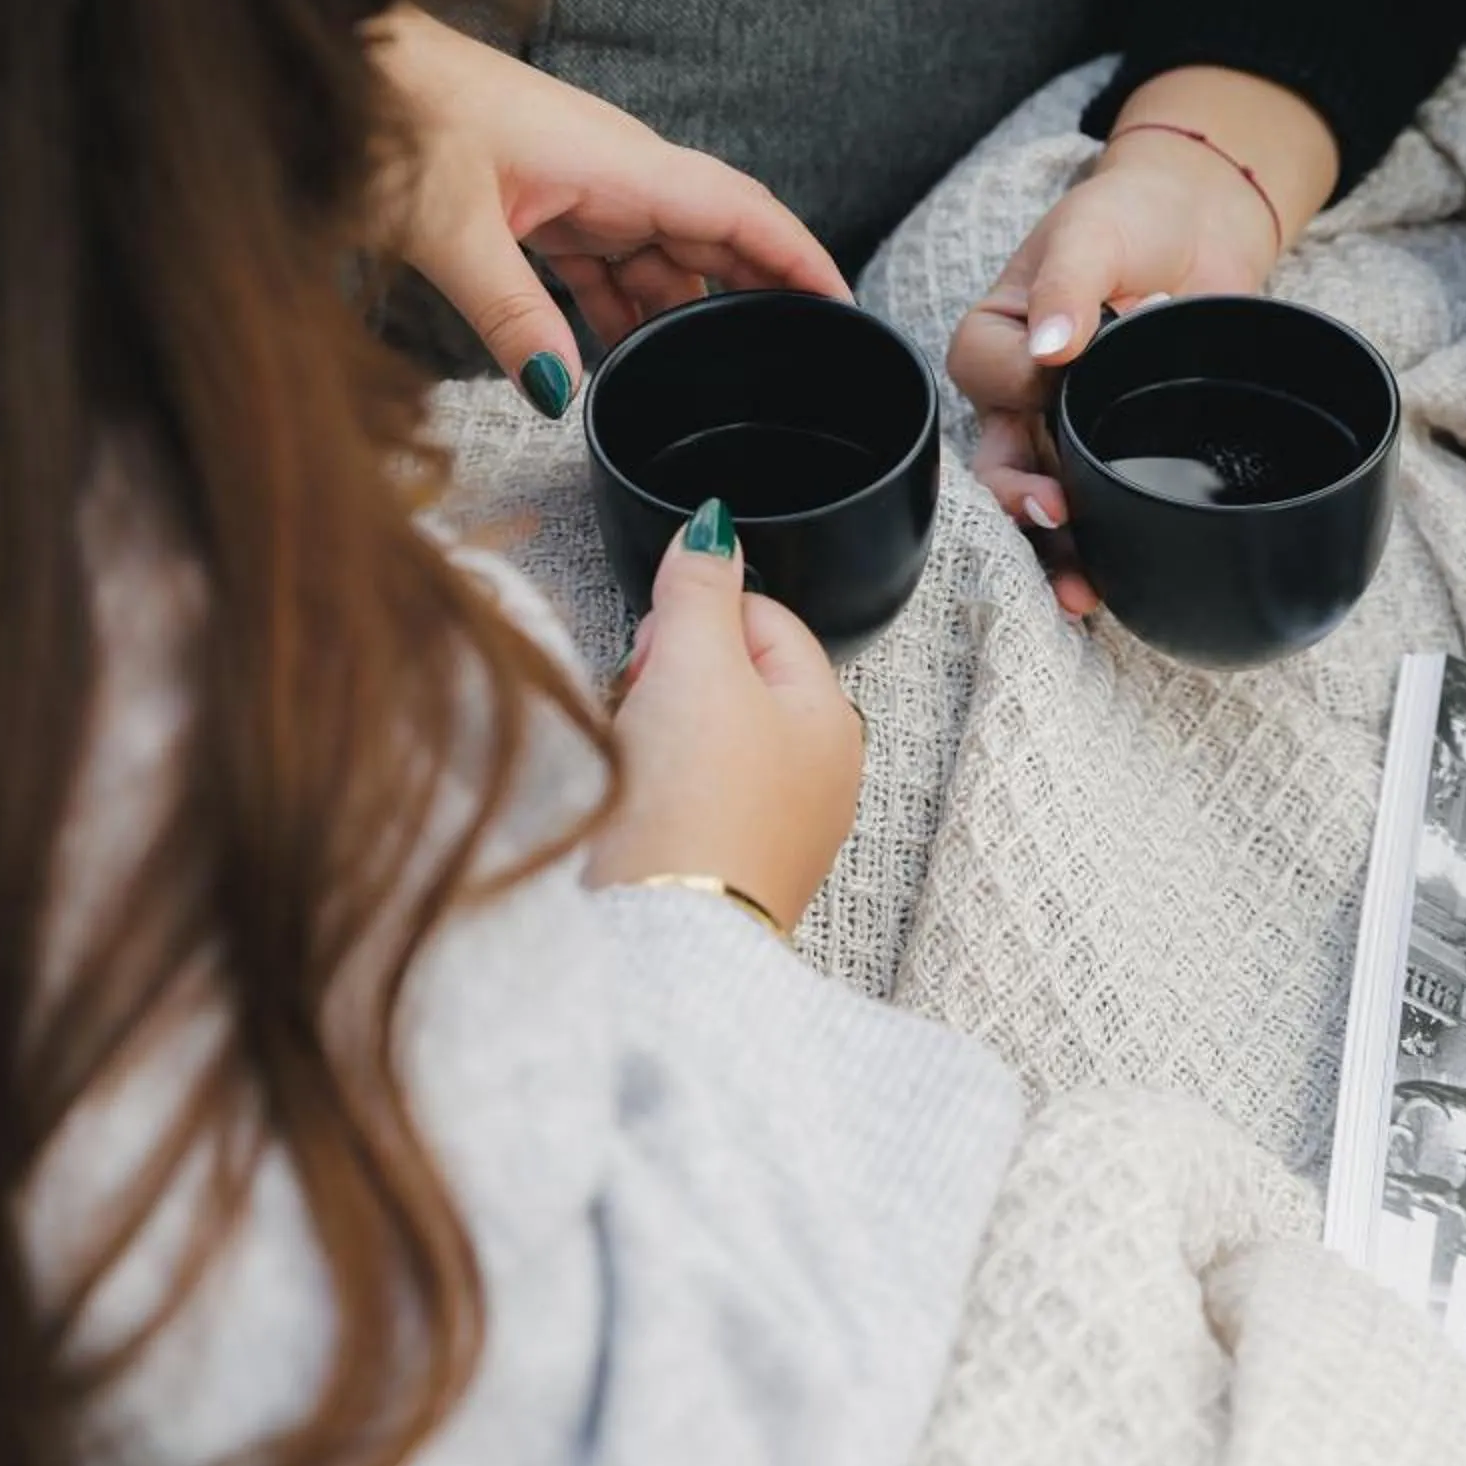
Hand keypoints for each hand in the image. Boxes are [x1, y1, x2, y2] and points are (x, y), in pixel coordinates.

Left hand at [368, 9, 848, 418]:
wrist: (342, 63)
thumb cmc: (396, 117)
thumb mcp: (450, 229)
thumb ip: (511, 315)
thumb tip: (562, 392)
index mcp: (618, 163)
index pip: (740, 210)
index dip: (799, 259)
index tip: (846, 309)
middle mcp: (614, 170)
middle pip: (711, 239)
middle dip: (753, 299)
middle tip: (789, 371)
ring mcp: (580, 184)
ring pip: (657, 257)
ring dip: (676, 315)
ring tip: (699, 385)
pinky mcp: (543, 200)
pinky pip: (606, 262)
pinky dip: (619, 309)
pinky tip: (619, 357)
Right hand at [586, 507, 863, 931]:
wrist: (665, 939)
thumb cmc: (693, 806)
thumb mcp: (695, 665)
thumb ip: (701, 586)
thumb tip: (711, 527)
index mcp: (830, 715)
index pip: (762, 618)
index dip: (697, 619)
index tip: (659, 650)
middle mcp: (818, 772)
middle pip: (731, 677)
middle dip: (671, 677)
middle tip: (643, 706)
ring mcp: (776, 824)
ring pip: (701, 734)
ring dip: (655, 730)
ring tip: (636, 759)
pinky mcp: (728, 866)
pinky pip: (686, 792)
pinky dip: (654, 786)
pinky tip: (635, 804)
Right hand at [948, 130, 1280, 617]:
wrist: (1204, 225)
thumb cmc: (1132, 216)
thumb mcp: (1092, 229)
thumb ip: (1069, 280)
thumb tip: (1049, 344)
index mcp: (997, 333)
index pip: (983, 371)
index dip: (1016, 386)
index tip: (1058, 373)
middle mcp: (1022, 390)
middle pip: (999, 458)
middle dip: (1020, 501)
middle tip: (1056, 516)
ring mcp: (1069, 426)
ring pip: (1045, 497)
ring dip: (1057, 550)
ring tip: (1082, 593)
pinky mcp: (1119, 448)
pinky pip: (1104, 504)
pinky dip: (1107, 544)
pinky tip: (1119, 583)